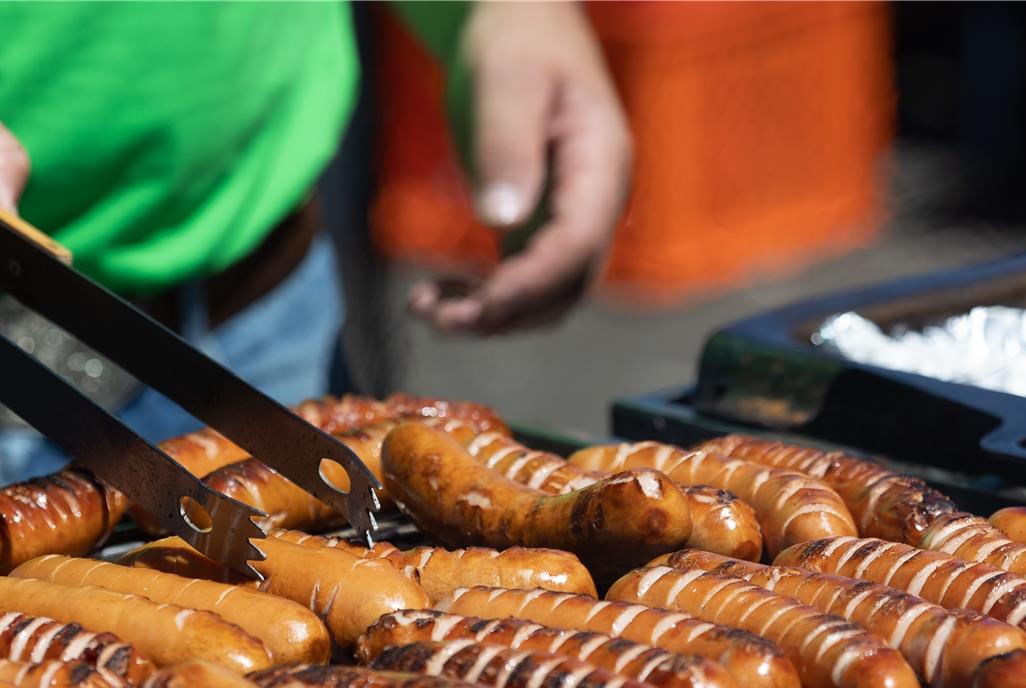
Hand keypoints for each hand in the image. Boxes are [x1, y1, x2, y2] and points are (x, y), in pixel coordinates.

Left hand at [409, 2, 631, 333]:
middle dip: (507, 314)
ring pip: (542, 297)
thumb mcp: (507, 82)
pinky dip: (480, 299)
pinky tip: (434, 298)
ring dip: (490, 316)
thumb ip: (506, 146)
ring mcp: (569, 221)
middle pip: (565, 287)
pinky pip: (518, 282)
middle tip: (439, 320)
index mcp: (601, 167)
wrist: (518, 27)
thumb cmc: (515, 43)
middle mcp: (595, 205)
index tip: (481, 305)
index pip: (577, 245)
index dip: (531, 283)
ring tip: (424, 310)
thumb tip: (501, 219)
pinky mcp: (538, 227)